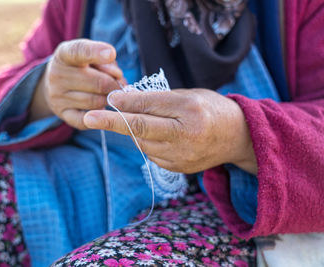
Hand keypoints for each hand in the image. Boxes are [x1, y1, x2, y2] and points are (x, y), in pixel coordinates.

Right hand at [29, 39, 124, 128]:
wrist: (54, 84)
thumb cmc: (80, 66)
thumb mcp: (90, 56)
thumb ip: (105, 62)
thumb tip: (118, 78)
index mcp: (64, 54)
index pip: (79, 51)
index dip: (96, 52)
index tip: (111, 53)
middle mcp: (57, 75)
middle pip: (98, 82)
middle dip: (114, 85)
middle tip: (120, 86)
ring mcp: (57, 96)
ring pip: (95, 102)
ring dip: (109, 100)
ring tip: (111, 96)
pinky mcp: (62, 114)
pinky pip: (86, 120)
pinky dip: (98, 116)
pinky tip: (102, 109)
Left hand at [83, 89, 256, 173]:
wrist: (237, 137)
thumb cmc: (210, 108)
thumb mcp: (188, 95)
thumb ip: (157, 99)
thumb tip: (121, 101)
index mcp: (190, 110)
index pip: (150, 106)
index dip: (126, 102)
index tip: (108, 98)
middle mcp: (186, 135)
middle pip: (141, 128)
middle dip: (112, 122)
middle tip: (88, 118)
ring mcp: (181, 156)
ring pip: (142, 142)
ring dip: (132, 130)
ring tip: (139, 119)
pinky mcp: (177, 168)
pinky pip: (150, 153)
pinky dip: (146, 142)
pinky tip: (157, 134)